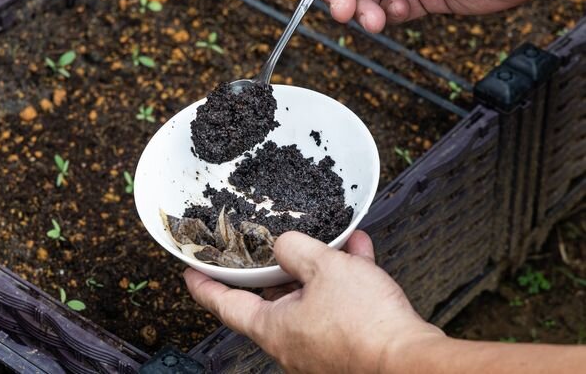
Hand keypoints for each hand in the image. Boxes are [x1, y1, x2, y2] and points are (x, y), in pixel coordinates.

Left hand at [184, 231, 442, 372]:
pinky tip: (360, 253)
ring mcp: (320, 347)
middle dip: (277, 268)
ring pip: (311, 298)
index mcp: (274, 328)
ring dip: (320, 267)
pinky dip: (345, 281)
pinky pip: (339, 306)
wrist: (412, 363)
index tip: (190, 273)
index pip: (225, 305)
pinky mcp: (348, 346)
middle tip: (275, 245)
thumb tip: (283, 245)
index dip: (204, 285)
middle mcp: (292, 342)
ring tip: (333, 240)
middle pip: (272, 299)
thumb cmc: (365, 325)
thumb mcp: (323, 268)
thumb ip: (295, 249)